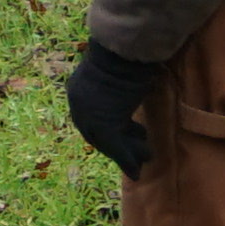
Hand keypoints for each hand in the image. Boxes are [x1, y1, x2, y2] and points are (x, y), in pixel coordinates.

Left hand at [63, 43, 165, 175]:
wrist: (121, 53)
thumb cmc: (124, 55)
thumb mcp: (116, 71)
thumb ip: (117, 83)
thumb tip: (135, 80)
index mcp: (77, 89)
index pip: (90, 118)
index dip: (110, 129)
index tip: (128, 134)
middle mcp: (78, 105)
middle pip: (97, 134)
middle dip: (118, 146)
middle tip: (138, 153)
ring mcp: (88, 117)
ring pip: (107, 143)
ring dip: (127, 154)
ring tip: (146, 157)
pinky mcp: (103, 126)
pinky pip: (115, 148)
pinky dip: (126, 161)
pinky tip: (137, 172)